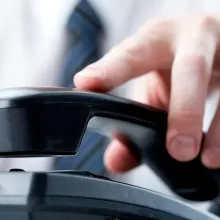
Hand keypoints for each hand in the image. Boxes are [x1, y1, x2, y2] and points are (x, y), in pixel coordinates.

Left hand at [74, 14, 219, 171]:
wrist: (211, 44)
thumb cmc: (174, 63)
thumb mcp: (152, 85)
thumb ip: (134, 118)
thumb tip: (116, 160)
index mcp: (157, 40)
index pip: (131, 54)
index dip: (110, 69)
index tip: (86, 83)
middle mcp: (191, 37)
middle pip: (190, 67)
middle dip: (184, 109)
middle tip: (177, 150)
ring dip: (217, 127)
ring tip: (207, 158)